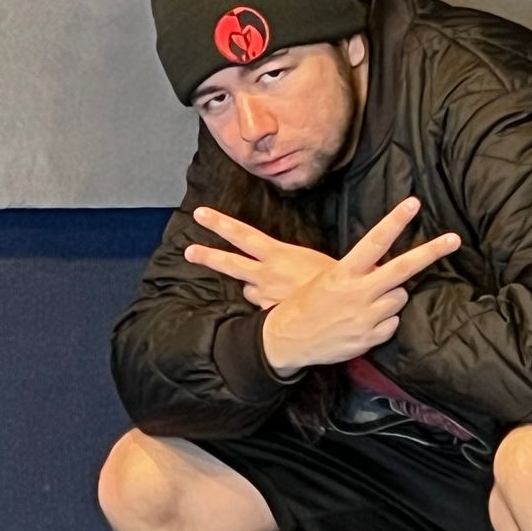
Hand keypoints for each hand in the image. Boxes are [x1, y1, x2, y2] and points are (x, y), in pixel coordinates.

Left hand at [183, 206, 336, 308]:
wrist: (343, 309)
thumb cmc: (335, 280)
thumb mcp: (313, 261)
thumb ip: (293, 261)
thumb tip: (288, 262)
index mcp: (277, 255)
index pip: (242, 234)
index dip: (219, 223)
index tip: (199, 214)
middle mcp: (265, 275)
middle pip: (230, 263)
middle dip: (207, 256)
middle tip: (188, 251)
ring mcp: (264, 297)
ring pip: (248, 290)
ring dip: (254, 289)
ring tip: (273, 290)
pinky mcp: (269, 316)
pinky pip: (262, 311)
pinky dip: (267, 309)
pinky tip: (281, 310)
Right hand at [260, 196, 460, 375]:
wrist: (285, 340)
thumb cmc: (306, 304)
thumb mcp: (326, 280)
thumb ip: (358, 274)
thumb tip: (385, 269)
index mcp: (343, 274)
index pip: (374, 242)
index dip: (395, 221)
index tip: (413, 203)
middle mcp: (357, 294)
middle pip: (403, 269)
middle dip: (431, 252)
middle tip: (454, 239)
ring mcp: (365, 318)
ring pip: (399, 298)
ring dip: (390, 298)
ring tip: (366, 304)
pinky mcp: (368, 340)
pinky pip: (392, 324)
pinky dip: (383, 322)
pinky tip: (362, 323)